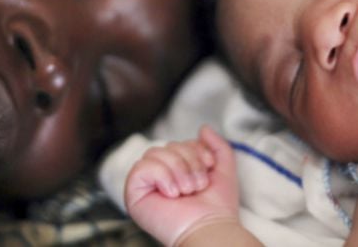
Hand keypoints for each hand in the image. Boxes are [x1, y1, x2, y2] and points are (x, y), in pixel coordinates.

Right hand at [125, 126, 239, 245]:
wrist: (210, 228)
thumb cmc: (216, 208)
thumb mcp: (223, 169)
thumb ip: (218, 146)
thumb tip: (203, 128)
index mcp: (175, 171)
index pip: (178, 143)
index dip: (195, 149)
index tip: (208, 165)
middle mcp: (159, 177)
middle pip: (167, 146)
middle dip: (188, 162)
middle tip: (197, 184)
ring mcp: (146, 185)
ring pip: (155, 153)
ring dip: (178, 170)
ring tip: (187, 190)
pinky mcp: (134, 193)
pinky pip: (141, 167)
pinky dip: (162, 176)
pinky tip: (172, 193)